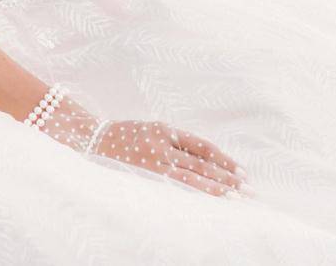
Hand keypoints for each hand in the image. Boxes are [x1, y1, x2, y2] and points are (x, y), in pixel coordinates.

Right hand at [25, 86, 246, 197]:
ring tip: (235, 200)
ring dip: (215, 191)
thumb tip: (206, 162)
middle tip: (249, 191)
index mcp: (164, 130)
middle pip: (202, 166)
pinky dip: (190, 196)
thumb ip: (174, 143)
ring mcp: (151, 165)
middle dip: (227, 179)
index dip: (223, 160)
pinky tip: (204, 204)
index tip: (241, 172)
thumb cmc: (123, 136)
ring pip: (191, 180)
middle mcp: (160, 147)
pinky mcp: (142, 178)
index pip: (202, 147)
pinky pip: (172, 190)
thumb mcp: (150, 130)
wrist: (87, 140)